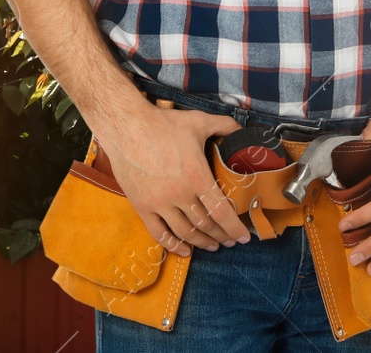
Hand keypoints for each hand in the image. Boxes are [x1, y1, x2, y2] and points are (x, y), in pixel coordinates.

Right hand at [96, 101, 249, 255]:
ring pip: (185, 232)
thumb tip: (243, 131)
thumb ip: (225, 126)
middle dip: (221, 235)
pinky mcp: (141, 206)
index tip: (244, 237)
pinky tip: (184, 250)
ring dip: (201, 242)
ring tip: (213, 245)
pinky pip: (158, 233)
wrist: (126, 127)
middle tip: (230, 240)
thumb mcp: (200, 121)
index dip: (234, 227)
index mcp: (197, 176)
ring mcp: (159, 203)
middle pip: (205, 224)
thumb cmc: (163, 124)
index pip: (221, 211)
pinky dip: (173, 245)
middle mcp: (179, 194)